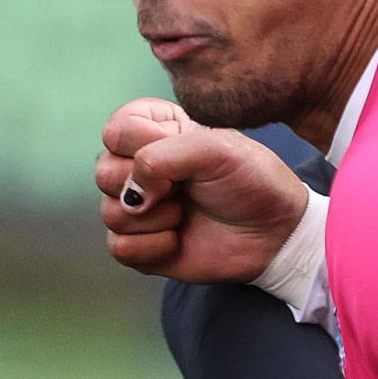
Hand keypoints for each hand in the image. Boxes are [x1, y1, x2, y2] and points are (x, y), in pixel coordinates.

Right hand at [96, 99, 307, 281]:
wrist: (274, 233)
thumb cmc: (251, 181)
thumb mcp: (216, 148)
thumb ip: (162, 155)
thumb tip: (130, 194)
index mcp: (155, 131)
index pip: (115, 131)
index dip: (144, 147)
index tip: (186, 156)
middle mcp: (139, 167)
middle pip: (103, 172)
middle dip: (147, 186)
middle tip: (185, 190)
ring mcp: (139, 207)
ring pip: (109, 212)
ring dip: (155, 218)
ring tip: (186, 215)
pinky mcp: (142, 245)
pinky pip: (119, 248)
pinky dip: (152, 248)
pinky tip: (178, 240)